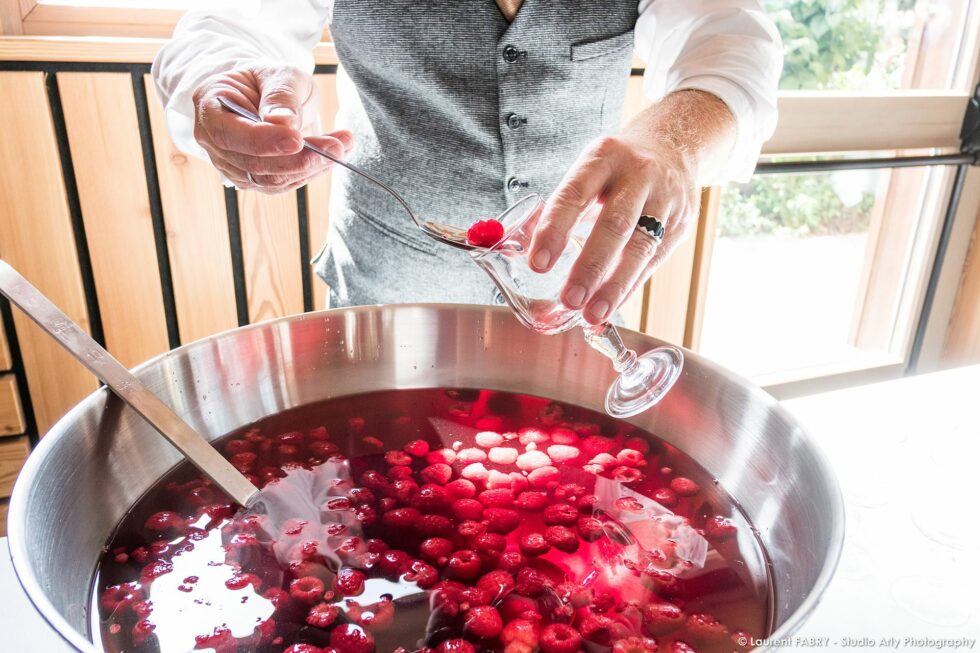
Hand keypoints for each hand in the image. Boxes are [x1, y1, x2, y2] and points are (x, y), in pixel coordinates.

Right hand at [192, 65, 352, 193]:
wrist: (269, 95)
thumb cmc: (269, 80)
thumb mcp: (278, 74)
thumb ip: (280, 96)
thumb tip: (284, 123)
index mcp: (209, 108)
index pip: (229, 133)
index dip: (263, 141)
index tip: (297, 139)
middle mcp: (215, 143)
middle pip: (254, 164)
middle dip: (298, 158)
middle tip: (336, 146)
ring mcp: (233, 166)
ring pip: (272, 180)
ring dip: (312, 167)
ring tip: (343, 145)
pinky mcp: (256, 180)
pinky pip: (285, 183)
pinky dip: (312, 172)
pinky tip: (334, 155)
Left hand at [528, 90, 734, 324]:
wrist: (674, 145)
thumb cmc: (617, 168)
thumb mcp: (587, 171)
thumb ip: (560, 208)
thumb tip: (523, 248)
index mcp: (603, 158)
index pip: (574, 195)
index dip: (555, 231)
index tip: (538, 265)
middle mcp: (638, 175)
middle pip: (614, 225)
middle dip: (590, 267)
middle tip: (569, 299)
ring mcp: (665, 199)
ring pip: (641, 247)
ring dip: (615, 285)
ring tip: (593, 314)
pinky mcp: (681, 222)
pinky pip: (654, 260)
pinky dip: (631, 285)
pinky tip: (613, 304)